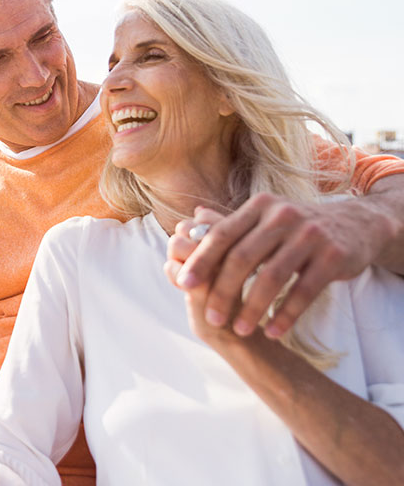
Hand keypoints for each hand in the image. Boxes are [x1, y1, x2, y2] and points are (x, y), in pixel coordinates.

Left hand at [165, 192, 396, 338]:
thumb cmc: (297, 228)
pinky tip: (272, 332)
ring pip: (271, 277)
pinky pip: (303, 291)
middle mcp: (282, 215)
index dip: (201, 260)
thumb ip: (228, 226)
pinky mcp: (333, 255)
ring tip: (240, 331)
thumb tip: (187, 226)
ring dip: (252, 308)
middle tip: (211, 318)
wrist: (356, 224)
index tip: (183, 284)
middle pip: (242, 257)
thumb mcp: (264, 219)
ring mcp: (309, 234)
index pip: (222, 234)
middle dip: (223, 291)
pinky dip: (286, 314)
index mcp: (259, 207)